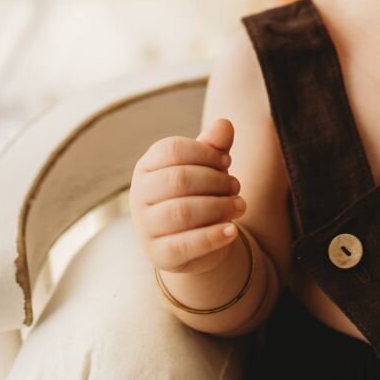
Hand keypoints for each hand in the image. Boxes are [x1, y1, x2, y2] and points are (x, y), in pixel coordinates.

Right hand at [130, 118, 245, 275]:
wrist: (195, 242)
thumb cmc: (200, 194)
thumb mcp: (208, 168)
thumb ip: (215, 146)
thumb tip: (225, 124)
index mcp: (147, 167)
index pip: (172, 150)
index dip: (205, 153)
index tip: (226, 160)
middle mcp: (139, 196)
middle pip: (178, 179)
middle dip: (215, 180)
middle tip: (236, 185)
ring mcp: (145, 227)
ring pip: (181, 212)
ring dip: (218, 206)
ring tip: (240, 205)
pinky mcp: (159, 255)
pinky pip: (185, 245)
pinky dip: (212, 237)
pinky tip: (232, 231)